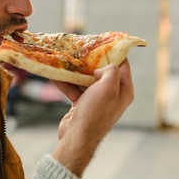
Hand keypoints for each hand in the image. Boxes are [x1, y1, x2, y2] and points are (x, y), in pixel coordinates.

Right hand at [51, 59, 133, 176]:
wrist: (77, 137)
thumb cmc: (96, 112)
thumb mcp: (108, 87)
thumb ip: (110, 71)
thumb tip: (100, 68)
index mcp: (123, 91)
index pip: (123, 66)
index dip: (114, 53)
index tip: (102, 41)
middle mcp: (112, 95)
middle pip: (102, 72)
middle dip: (90, 61)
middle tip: (80, 48)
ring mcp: (96, 100)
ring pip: (86, 80)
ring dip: (75, 71)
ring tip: (65, 58)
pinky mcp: (82, 105)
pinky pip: (74, 89)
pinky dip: (65, 82)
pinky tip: (55, 74)